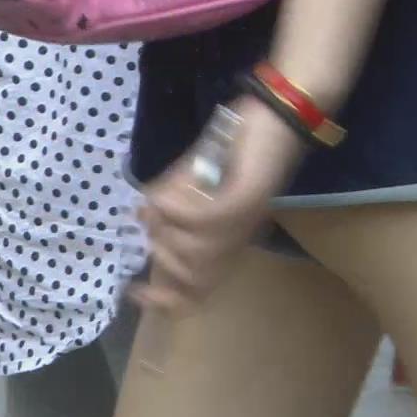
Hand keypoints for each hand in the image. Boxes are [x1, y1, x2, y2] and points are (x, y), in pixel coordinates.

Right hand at [136, 95, 303, 313]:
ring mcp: (242, 223)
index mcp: (229, 240)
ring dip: (167, 226)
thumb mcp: (203, 180)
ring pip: (192, 249)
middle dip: (162, 253)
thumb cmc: (242, 145)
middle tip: (154, 224)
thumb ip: (179, 205)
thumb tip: (144, 219)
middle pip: (190, 275)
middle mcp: (237, 239)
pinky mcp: (244, 200)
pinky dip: (176, 209)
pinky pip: (202, 221)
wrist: (280, 116)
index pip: (198, 290)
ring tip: (163, 202)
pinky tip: (164, 196)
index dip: (166, 300)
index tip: (137, 293)